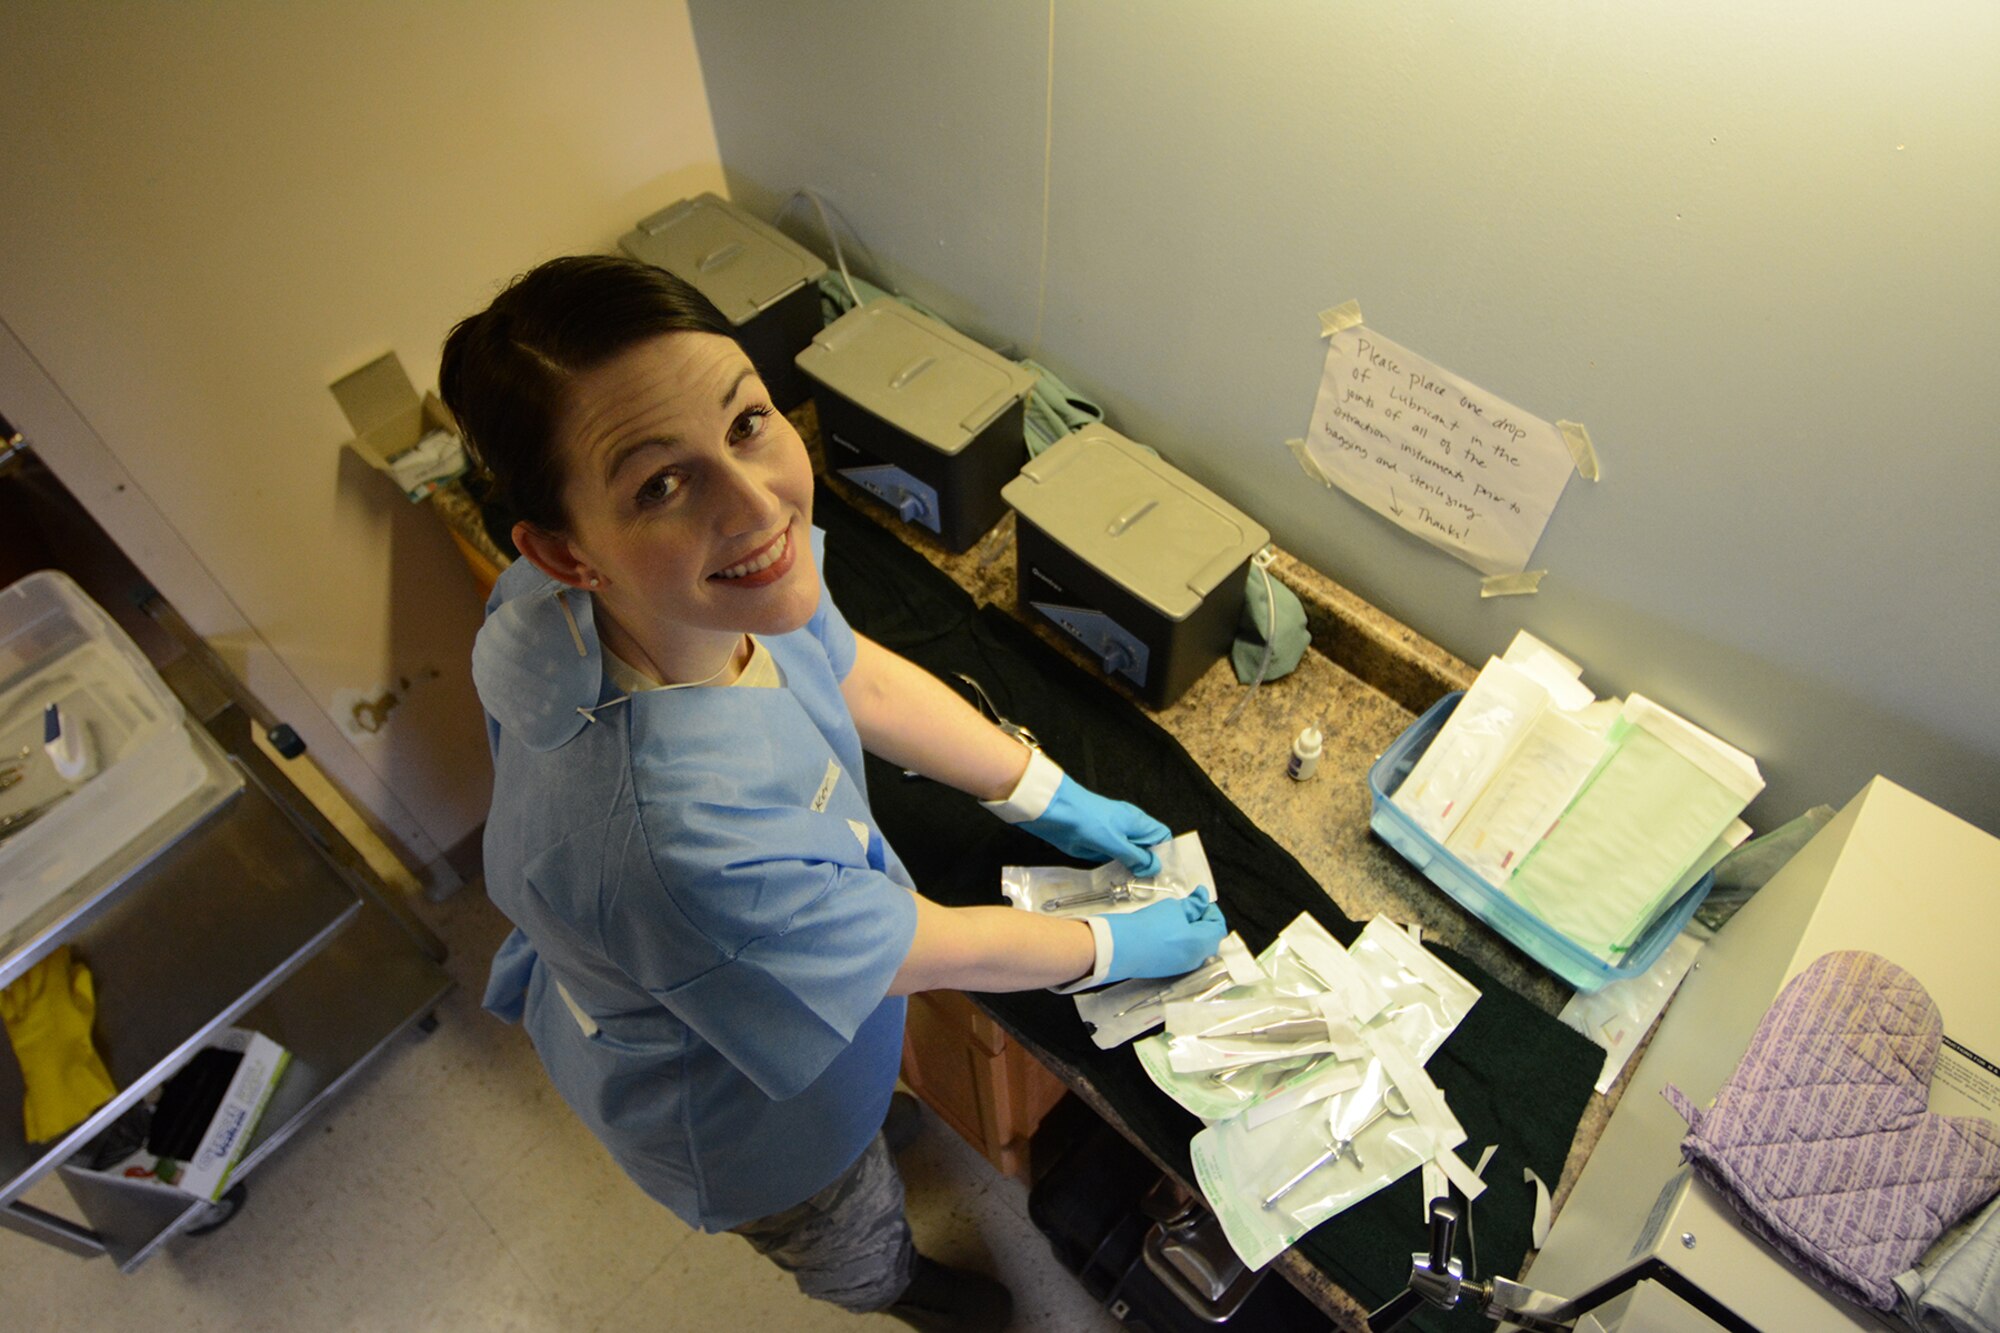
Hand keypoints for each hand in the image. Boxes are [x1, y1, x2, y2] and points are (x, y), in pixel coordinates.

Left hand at [1020, 776, 1169, 875]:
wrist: (1055, 811)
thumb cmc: (1088, 820)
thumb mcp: (1116, 841)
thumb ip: (1136, 857)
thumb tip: (1154, 868)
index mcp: (1138, 823)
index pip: (1162, 838)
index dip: (1166, 856)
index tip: (1165, 875)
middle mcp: (1128, 830)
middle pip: (1147, 850)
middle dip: (1149, 867)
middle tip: (1150, 888)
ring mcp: (1113, 837)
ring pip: (1129, 857)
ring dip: (1132, 871)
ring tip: (1135, 890)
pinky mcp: (1097, 845)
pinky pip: (1112, 860)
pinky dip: (1116, 870)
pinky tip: (1118, 883)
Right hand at [1102, 888, 1227, 984]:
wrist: (1120, 947)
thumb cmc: (1148, 926)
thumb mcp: (1174, 908)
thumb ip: (1193, 905)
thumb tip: (1202, 898)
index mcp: (1202, 944)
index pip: (1218, 926)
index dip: (1211, 910)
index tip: (1198, 900)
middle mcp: (1196, 960)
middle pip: (1209, 939)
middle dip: (1203, 922)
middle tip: (1189, 908)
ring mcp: (1182, 968)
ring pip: (1196, 948)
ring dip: (1192, 933)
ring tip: (1177, 919)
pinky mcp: (1168, 970)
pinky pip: (1183, 956)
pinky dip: (1182, 943)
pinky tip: (1167, 933)